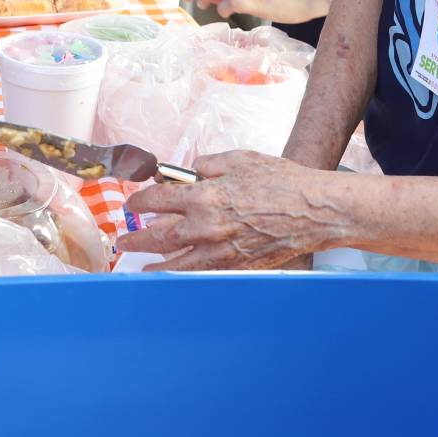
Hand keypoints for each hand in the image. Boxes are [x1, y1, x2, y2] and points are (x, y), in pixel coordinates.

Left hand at [121, 150, 346, 270]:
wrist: (314, 210)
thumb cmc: (280, 181)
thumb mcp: (240, 159)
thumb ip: (208, 165)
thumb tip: (192, 171)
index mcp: (205, 196)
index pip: (158, 201)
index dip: (140, 202)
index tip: (132, 205)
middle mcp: (208, 226)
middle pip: (160, 237)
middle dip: (137, 240)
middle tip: (122, 242)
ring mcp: (222, 250)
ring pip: (178, 263)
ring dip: (156, 266)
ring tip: (142, 269)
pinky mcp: (238, 265)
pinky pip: (204, 273)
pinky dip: (187, 276)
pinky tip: (179, 277)